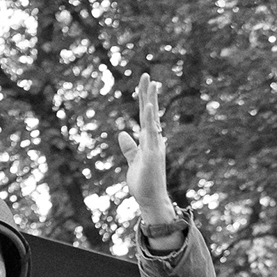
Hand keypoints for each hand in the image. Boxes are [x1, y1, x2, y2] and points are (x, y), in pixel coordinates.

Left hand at [118, 73, 175, 225]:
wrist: (151, 201)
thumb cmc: (143, 183)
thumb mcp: (133, 161)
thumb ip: (129, 147)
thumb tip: (123, 133)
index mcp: (148, 141)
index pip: (145, 117)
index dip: (145, 100)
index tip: (145, 84)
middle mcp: (154, 141)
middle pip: (150, 113)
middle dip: (148, 94)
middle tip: (146, 75)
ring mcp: (154, 146)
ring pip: (152, 119)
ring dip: (151, 101)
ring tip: (151, 83)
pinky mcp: (152, 154)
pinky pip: (151, 134)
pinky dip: (149, 120)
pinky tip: (148, 107)